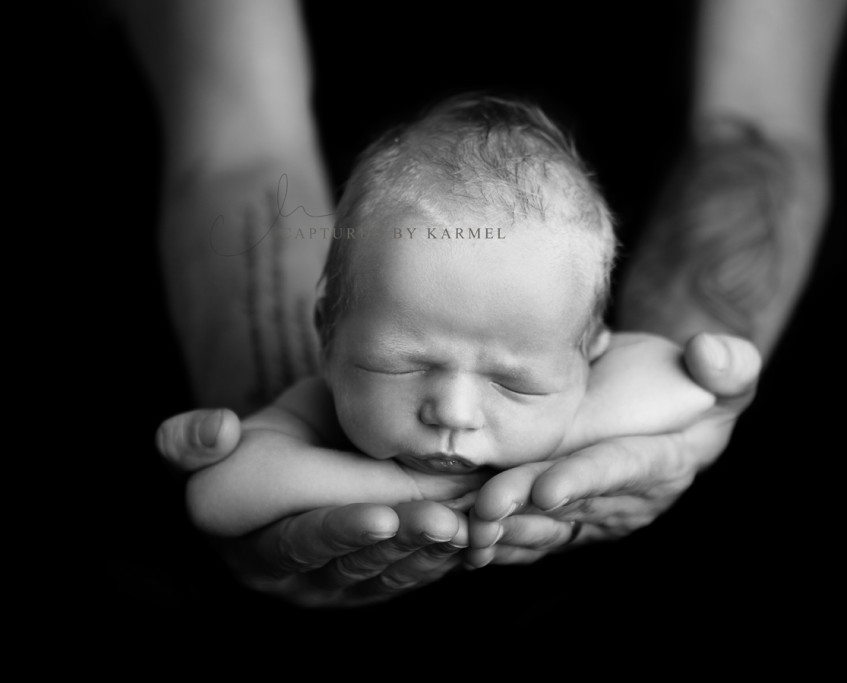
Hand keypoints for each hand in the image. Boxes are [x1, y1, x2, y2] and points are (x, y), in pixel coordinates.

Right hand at [157, 410, 471, 606]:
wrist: (288, 469)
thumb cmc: (247, 456)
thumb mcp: (203, 452)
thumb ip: (190, 444)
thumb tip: (216, 431)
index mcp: (261, 548)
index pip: (301, 543)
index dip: (338, 531)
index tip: (376, 513)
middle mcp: (307, 578)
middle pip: (359, 564)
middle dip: (401, 542)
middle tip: (439, 521)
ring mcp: (349, 585)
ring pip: (397, 571)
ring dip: (434, 549)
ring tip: (466, 524)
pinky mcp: (385, 580)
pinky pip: (420, 571)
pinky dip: (450, 555)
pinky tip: (479, 534)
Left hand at [466, 333, 760, 565]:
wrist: (673, 407)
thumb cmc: (700, 385)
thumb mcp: (730, 371)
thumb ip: (728, 365)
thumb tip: (706, 354)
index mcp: (665, 463)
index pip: (623, 470)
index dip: (587, 480)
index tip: (548, 489)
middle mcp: (627, 500)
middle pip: (571, 504)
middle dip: (525, 507)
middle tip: (483, 508)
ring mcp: (594, 513)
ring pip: (542, 525)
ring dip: (500, 529)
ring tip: (457, 528)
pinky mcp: (567, 517)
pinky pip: (527, 532)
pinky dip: (491, 538)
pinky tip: (451, 539)